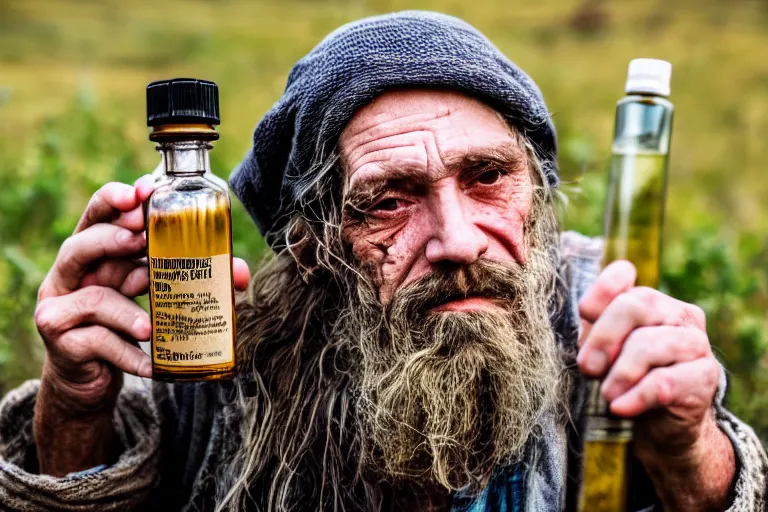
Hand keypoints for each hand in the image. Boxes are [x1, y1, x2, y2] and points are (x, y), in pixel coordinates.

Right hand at [35, 176, 250, 413]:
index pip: (97, 215)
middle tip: (142, 239)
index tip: (141, 192)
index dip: (114, 199)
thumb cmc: (125, 323)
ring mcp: (60, 308)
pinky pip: (97, 342)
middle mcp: (71, 275)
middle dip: (112, 238)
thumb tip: (240, 274)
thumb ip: (186, 277)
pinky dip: (128, 354)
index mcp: (94, 253)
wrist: (90, 376)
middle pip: (80, 245)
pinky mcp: (62, 343)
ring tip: (150, 328)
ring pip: (92, 297)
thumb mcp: (153, 293)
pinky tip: (149, 365)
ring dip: (125, 310)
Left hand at [577, 261, 734, 509]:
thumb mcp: (601, 350)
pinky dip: (635, 397)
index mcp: (649, 300)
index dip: (598, 293)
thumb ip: (593, 327)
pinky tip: (620, 407)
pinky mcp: (705, 375)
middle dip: (602, 339)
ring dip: (619, 373)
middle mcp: (677, 313)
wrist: (662, 423)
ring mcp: (696, 342)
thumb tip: (588, 312)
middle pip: (634, 306)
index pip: (621, 275)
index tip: (584, 315)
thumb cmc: (626, 378)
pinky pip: (663, 382)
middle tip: (587, 368)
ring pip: (648, 344)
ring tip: (607, 393)